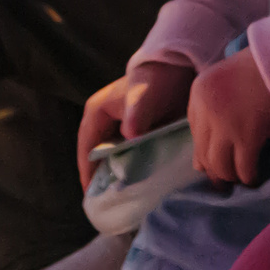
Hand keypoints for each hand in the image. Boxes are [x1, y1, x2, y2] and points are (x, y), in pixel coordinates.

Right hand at [77, 60, 198, 187]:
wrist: (182, 66)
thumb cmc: (159, 81)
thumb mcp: (145, 96)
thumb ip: (137, 114)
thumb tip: (130, 133)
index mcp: (97, 112)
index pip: (86, 150)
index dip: (88, 174)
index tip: (93, 197)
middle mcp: (103, 119)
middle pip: (97, 155)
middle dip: (103, 178)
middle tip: (111, 204)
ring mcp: (119, 125)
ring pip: (112, 156)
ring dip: (118, 174)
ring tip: (127, 198)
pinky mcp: (135, 129)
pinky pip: (128, 153)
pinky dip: (132, 167)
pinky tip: (143, 182)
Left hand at [189, 48, 269, 186]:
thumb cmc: (263, 69)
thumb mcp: (229, 84)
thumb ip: (214, 111)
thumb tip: (201, 160)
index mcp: (198, 93)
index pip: (194, 130)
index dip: (205, 147)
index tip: (217, 156)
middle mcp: (206, 109)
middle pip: (203, 151)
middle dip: (214, 170)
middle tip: (227, 181)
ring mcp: (225, 123)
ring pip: (219, 165)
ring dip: (230, 177)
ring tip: (241, 180)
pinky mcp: (247, 136)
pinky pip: (243, 168)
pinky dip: (249, 178)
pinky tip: (255, 179)